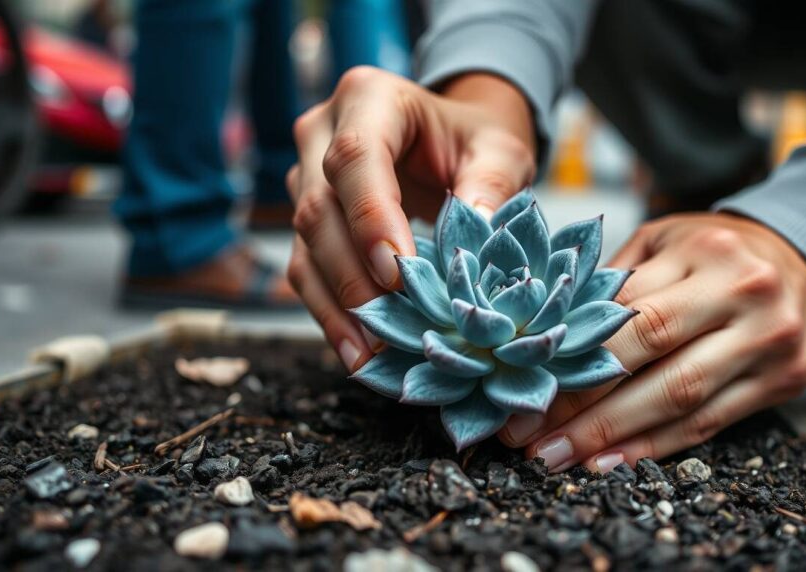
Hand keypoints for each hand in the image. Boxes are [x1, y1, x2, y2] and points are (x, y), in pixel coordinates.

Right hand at [286, 67, 535, 371]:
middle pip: (320, 207)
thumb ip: (492, 184)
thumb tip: (476, 233)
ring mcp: (306, 177)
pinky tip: (357, 351)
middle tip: (387, 326)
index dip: (369, 217)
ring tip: (368, 355)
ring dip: (336, 305)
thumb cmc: (476, 140)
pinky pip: (306, 270)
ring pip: (305, 245)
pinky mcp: (307, 220)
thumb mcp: (500, 151)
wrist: (455, 140)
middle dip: (351, 274)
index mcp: (369, 99)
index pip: (354, 156)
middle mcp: (321, 133)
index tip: (397, 272)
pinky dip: (330, 313)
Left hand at [499, 213, 805, 471]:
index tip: (520, 386)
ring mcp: (768, 343)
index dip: (567, 355)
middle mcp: (742, 296)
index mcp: (704, 253)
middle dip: (583, 404)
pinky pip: (709, 424)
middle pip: (650, 357)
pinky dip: (655, 447)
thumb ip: (615, 282)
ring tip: (561, 457)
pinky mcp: (783, 382)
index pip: (623, 312)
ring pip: (679, 400)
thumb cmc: (718, 250)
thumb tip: (545, 333)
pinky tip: (612, 461)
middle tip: (530, 437)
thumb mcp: (666, 240)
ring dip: (613, 437)